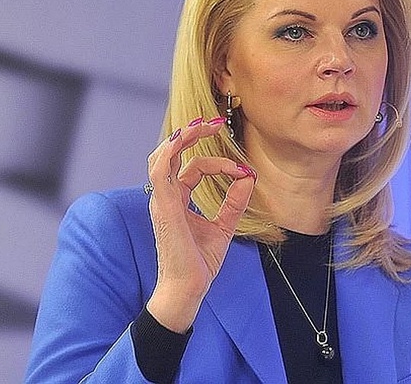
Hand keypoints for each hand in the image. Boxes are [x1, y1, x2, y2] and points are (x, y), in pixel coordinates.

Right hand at [144, 117, 256, 332]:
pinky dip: (172, 151)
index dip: (219, 163)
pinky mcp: (162, 206)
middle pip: (173, 154)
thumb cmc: (200, 262)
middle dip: (192, 134)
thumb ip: (235, 202)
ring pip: (163, 156)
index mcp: (177, 199)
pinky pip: (160, 170)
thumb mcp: (225, 225)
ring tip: (203, 124)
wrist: (189, 287)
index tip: (244, 171)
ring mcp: (161, 200)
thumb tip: (250, 177)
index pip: (194, 168)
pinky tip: (187, 139)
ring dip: (182, 137)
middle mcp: (166, 196)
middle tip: (214, 122)